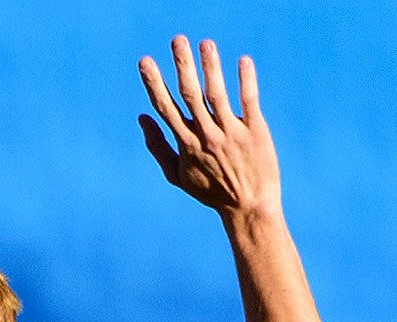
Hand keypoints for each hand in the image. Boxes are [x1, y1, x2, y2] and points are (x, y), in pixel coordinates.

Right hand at [137, 37, 279, 217]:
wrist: (249, 207)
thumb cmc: (212, 191)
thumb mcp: (177, 175)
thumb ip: (157, 146)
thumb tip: (142, 117)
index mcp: (186, 144)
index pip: (167, 107)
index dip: (154, 83)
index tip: (145, 61)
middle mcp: (207, 136)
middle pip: (191, 95)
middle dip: (182, 66)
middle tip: (177, 40)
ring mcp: (231, 133)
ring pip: (218, 95)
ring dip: (211, 67)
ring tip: (206, 43)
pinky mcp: (255, 132)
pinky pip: (249, 102)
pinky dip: (246, 81)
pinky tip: (243, 61)